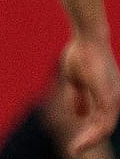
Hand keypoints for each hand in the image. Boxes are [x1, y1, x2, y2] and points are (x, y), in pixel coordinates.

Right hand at [52, 34, 119, 154]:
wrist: (87, 39)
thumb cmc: (82, 54)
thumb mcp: (76, 80)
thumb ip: (78, 97)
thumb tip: (78, 115)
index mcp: (107, 94)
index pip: (100, 118)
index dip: (88, 131)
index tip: (75, 141)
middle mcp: (114, 99)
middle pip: (103, 126)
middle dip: (88, 139)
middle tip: (74, 150)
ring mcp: (113, 99)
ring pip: (104, 128)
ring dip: (89, 140)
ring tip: (74, 150)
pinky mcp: (109, 99)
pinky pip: (104, 123)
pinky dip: (92, 134)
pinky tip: (81, 140)